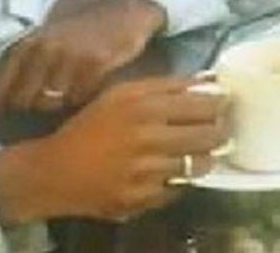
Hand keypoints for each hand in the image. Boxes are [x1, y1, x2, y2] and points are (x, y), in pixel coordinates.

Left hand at [0, 0, 165, 117]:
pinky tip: (85, 92)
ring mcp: (69, 58)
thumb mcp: (47, 40)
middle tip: (35, 118)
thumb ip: (26, 66)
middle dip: (28, 113)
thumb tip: (4, 104)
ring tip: (63, 104)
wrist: (119, 14)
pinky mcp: (94, 65)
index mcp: (28, 44)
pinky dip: (80, 101)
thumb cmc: (79, 32)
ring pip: (51, 103)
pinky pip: (79, 99)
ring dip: (56, 109)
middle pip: (24, 100)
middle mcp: (45, 50)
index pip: (1, 83)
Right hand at [0, 76, 229, 224]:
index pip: (202, 104)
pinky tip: (170, 172)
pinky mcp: (145, 198)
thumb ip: (163, 87)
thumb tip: (205, 82)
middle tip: (218, 131)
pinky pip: (179, 188)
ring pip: (199, 165)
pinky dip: (180, 180)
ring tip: (197, 153)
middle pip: (208, 135)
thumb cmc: (89, 128)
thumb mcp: (119, 95)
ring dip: (204, 159)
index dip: (219, 105)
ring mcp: (148, 170)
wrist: (56, 171)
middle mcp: (148, 136)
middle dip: (219, 133)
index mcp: (142, 105)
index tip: (223, 105)